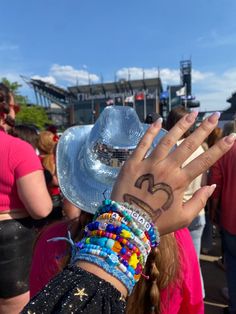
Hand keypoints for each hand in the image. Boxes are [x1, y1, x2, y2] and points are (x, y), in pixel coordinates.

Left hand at [111, 112, 234, 234]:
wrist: (128, 223)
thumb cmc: (157, 222)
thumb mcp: (184, 217)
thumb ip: (199, 201)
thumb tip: (212, 185)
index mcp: (180, 181)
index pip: (204, 161)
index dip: (220, 148)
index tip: (232, 136)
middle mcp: (167, 168)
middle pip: (188, 145)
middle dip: (204, 129)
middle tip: (215, 115)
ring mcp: (149, 163)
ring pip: (167, 140)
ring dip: (181, 125)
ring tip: (192, 113)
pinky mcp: (133, 162)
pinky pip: (143, 143)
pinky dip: (150, 131)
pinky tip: (158, 120)